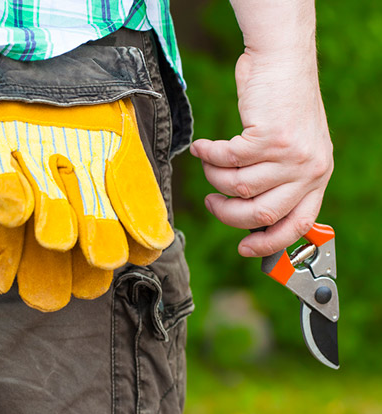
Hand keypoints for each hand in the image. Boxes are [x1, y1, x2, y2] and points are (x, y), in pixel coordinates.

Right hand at [190, 51, 333, 256]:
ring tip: (208, 163)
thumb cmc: (281, 106)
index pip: (298, 224)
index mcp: (316, 177)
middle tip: (212, 203)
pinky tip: (201, 147)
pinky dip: (208, 155)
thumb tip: (249, 215)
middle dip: (228, 214)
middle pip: (262, 213)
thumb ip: (279, 181)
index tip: (244, 248)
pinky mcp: (271, 136)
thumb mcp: (291, 150)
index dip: (268, 243)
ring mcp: (292, 154)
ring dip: (215, 177)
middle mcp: (309, 169)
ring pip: (240, 187)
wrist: (282, 62)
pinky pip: (228, 159)